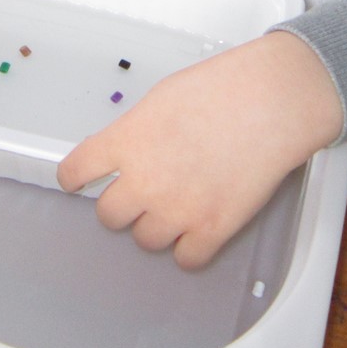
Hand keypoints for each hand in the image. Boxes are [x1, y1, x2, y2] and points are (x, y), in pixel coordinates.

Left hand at [56, 31, 343, 269]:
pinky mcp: (212, 229)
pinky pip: (186, 259)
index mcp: (126, 142)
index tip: (79, 180)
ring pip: (146, 240)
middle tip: (142, 191)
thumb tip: (131, 148)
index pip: (76, 171)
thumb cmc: (222, 88)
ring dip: (157, 226)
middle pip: (109, 216)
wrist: (270, 101)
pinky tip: (200, 227)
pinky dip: (191, 247)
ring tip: (178, 204)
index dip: (75, 177)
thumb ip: (137, 130)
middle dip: (123, 204)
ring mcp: (177, 210)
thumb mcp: (161, 98)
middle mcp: (144, 181)